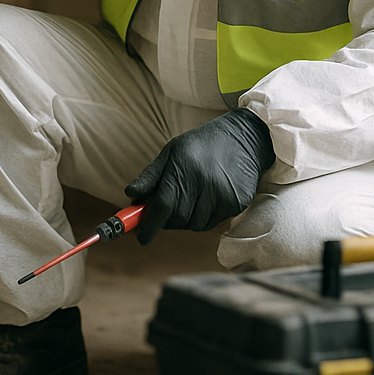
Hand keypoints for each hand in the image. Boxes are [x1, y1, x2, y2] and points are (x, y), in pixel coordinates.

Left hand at [126, 108, 274, 244]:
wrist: (243, 138)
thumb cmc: (201, 144)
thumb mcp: (172, 151)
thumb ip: (150, 176)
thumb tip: (130, 195)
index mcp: (183, 168)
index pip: (162, 206)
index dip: (149, 225)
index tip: (141, 236)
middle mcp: (203, 183)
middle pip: (177, 219)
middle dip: (167, 220)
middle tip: (166, 210)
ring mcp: (221, 195)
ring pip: (193, 225)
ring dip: (185, 219)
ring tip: (189, 198)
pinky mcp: (235, 204)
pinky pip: (211, 224)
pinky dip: (202, 218)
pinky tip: (206, 200)